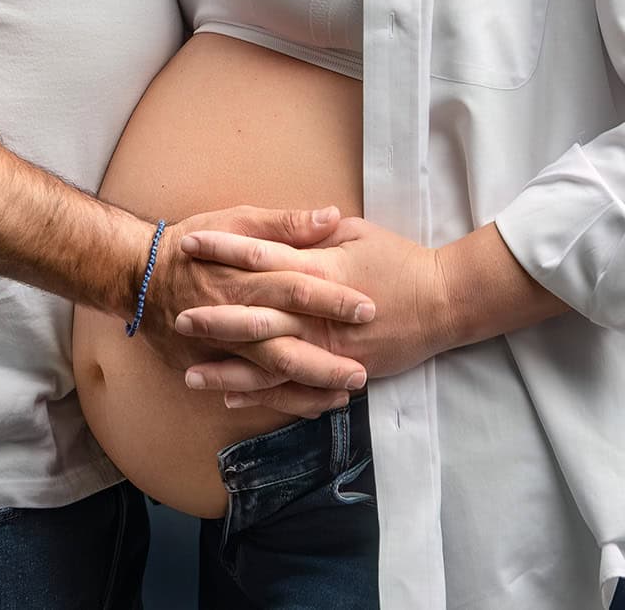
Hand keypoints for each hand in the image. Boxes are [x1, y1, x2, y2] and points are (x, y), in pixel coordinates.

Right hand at [134, 205, 375, 407]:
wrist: (137, 275)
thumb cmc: (195, 244)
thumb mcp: (238, 220)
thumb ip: (287, 224)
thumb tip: (331, 216)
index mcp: (246, 276)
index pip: (297, 289)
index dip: (333, 300)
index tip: (369, 308)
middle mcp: (235, 316)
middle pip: (286, 343)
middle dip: (326, 361)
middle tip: (363, 372)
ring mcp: (221, 347)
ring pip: (271, 375)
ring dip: (309, 387)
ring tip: (345, 395)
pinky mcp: (209, 365)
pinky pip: (249, 389)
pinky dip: (279, 400)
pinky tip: (312, 406)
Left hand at [172, 214, 449, 414]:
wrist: (446, 302)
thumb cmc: (400, 261)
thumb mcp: (357, 232)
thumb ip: (314, 232)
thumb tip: (280, 227)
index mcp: (322, 269)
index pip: (263, 256)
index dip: (224, 249)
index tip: (190, 244)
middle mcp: (321, 313)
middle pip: (259, 315)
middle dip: (216, 316)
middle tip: (178, 314)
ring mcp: (330, 349)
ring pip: (270, 363)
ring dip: (229, 369)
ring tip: (190, 372)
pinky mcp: (342, 373)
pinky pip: (296, 390)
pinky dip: (262, 396)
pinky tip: (231, 398)